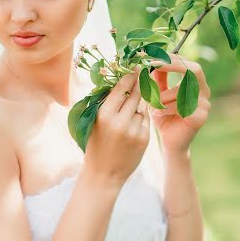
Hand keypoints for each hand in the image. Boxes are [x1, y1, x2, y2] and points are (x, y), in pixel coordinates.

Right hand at [85, 66, 149, 187]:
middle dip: (139, 83)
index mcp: (104, 115)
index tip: (135, 66)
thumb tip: (117, 79)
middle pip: (135, 94)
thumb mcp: (93, 122)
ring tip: (131, 106)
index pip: (121, 88)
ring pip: (142, 106)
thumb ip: (105, 102)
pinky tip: (133, 123)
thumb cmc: (95, 144)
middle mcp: (120, 121)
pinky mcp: (144, 139)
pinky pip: (146, 120)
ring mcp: (134, 130)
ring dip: (139, 103)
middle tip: (143, 72)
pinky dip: (141, 118)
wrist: (103, 174)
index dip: (129, 76)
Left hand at [150, 55, 210, 153]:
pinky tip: (156, 112)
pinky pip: (182, 107)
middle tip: (154, 65)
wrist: (169, 142)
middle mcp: (204, 91)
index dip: (171, 58)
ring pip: (184, 90)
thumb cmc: (164, 116)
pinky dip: (165, 108)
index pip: (188, 63)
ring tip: (150, 102)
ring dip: (163, 95)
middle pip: (194, 70)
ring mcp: (205, 104)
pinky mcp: (201, 117)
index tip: (153, 57)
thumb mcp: (159, 94)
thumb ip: (158, 78)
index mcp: (195, 82)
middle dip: (173, 66)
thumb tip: (152, 59)